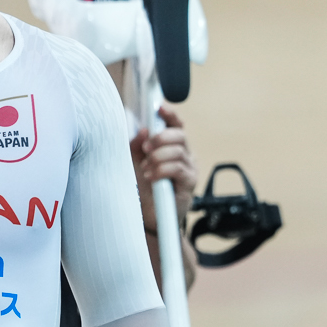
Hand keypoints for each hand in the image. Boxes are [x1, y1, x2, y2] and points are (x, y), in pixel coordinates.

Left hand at [131, 106, 197, 233]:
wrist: (150, 217)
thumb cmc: (145, 189)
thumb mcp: (137, 164)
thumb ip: (137, 146)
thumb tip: (143, 130)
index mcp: (174, 147)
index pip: (177, 126)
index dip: (170, 116)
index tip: (158, 108)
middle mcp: (186, 156)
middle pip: (180, 136)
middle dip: (160, 138)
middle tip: (146, 148)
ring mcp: (190, 169)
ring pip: (177, 151)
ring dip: (158, 157)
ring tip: (146, 168)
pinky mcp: (189, 183)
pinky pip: (177, 169)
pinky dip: (161, 170)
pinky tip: (151, 177)